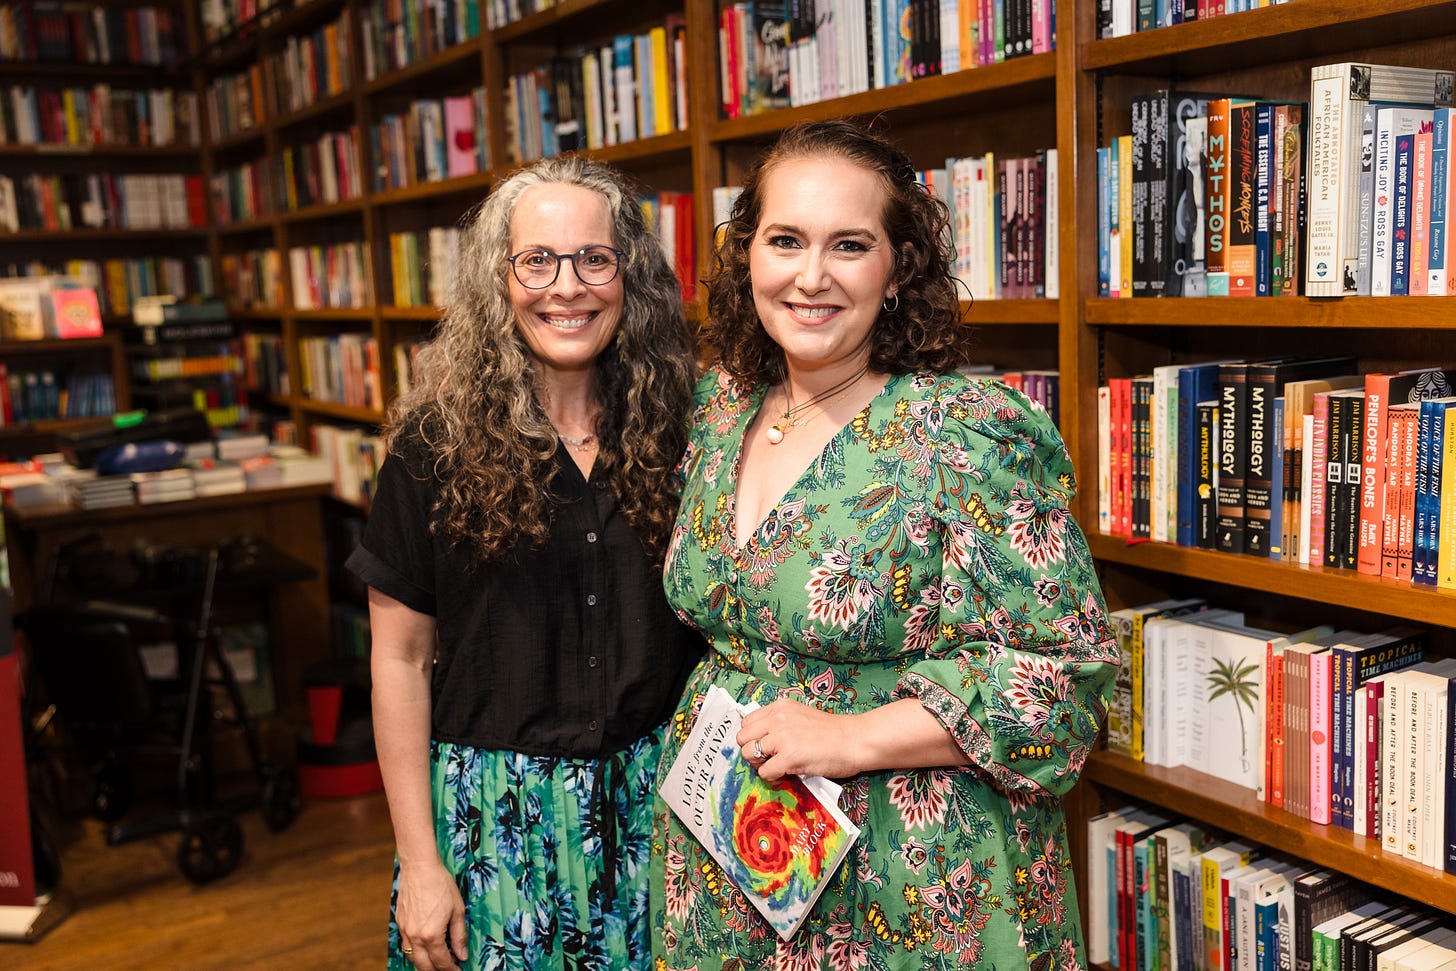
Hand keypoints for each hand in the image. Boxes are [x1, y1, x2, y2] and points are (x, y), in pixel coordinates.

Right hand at [395, 859, 466, 969]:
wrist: (419, 867)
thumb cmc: (440, 884)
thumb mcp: (457, 910)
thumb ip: (459, 935)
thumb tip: (462, 955)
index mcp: (432, 935)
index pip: (441, 962)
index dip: (451, 969)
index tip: (458, 970)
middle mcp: (415, 936)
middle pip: (424, 966)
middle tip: (448, 968)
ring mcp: (405, 930)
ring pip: (412, 957)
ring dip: (424, 963)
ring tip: (436, 961)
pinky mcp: (400, 922)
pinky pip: (406, 944)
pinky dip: (415, 951)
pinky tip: (424, 946)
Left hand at [737, 698, 864, 781]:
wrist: (855, 740)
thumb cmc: (833, 732)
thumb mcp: (801, 716)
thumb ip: (781, 723)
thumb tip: (761, 741)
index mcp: (780, 706)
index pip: (747, 722)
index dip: (753, 737)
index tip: (765, 746)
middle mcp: (778, 718)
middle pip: (742, 738)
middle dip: (752, 751)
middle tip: (768, 759)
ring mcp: (782, 737)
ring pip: (748, 754)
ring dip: (760, 765)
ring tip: (777, 767)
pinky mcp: (789, 756)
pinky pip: (764, 772)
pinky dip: (772, 777)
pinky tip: (786, 774)